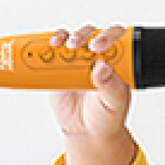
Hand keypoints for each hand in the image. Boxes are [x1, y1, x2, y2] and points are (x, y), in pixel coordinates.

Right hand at [49, 25, 139, 164]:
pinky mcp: (59, 68)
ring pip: (72, 38)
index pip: (115, 38)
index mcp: (116, 61)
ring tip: (62, 45)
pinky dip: (48, 46)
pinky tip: (48, 48)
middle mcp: (97, 56)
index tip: (98, 45)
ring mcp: (77, 60)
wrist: (86, 131)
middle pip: (91, 33)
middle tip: (78, 45)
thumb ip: (110, 85)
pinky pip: (53, 53)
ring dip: (66, 36)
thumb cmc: (106, 115)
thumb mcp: (114, 103)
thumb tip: (103, 66)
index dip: (108, 34)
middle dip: (84, 35)